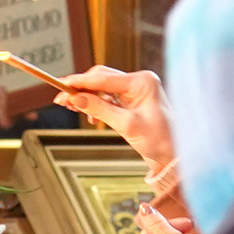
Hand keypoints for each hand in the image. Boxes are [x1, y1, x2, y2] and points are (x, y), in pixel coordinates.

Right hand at [50, 66, 174, 173]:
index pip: (103, 78)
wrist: (173, 156)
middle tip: (62, 99)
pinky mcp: (133, 101)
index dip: (79, 82)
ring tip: (72, 107)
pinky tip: (92, 116)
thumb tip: (76, 99)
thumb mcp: (127, 125)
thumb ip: (100, 110)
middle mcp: (139, 82)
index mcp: (142, 82)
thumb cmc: (160, 140)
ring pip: (103, 87)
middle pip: (101, 78)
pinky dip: (97, 105)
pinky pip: (108, 97)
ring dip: (87, 97)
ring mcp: (136, 90)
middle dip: (81, 88)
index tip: (61, 85)